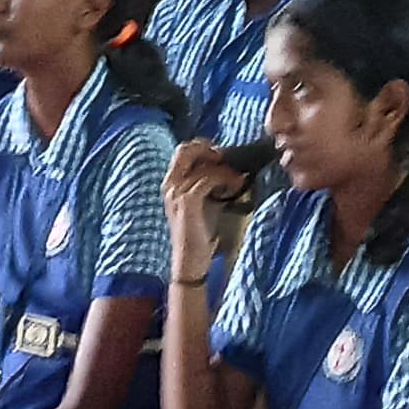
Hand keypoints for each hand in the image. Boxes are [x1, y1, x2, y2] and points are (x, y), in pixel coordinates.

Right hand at [166, 139, 247, 254]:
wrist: (190, 261)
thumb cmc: (199, 234)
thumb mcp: (203, 203)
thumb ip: (208, 184)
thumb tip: (228, 166)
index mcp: (170, 183)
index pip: (182, 150)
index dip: (203, 147)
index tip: (222, 156)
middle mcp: (169, 185)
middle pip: (186, 150)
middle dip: (209, 150)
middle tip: (228, 160)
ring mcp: (176, 193)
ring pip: (203, 165)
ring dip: (225, 169)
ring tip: (239, 178)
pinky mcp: (188, 202)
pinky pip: (208, 179)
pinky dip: (225, 179)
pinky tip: (236, 187)